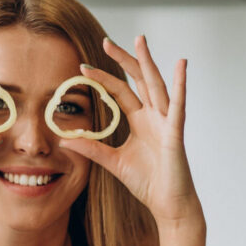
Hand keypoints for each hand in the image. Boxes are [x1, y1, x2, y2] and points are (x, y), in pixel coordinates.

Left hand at [58, 36, 201, 225]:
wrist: (168, 205)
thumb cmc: (148, 183)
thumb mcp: (113, 162)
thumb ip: (92, 148)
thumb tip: (64, 139)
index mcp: (141, 122)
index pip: (120, 92)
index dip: (103, 78)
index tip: (83, 68)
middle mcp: (154, 117)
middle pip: (138, 80)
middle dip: (124, 60)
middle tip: (106, 42)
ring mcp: (166, 122)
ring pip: (156, 85)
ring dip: (147, 62)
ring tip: (139, 41)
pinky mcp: (175, 132)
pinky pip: (178, 105)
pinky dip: (181, 84)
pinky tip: (181, 65)